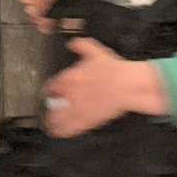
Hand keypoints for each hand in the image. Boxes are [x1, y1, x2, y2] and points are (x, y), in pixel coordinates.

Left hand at [45, 39, 168, 137]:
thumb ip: (81, 46)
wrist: (127, 84)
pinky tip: (61, 133)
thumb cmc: (114, 69)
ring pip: (59, 119)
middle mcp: (70, 95)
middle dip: (50, 108)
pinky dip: (64, 131)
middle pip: (53, 105)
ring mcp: (78, 109)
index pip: (51, 87)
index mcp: (70, 78)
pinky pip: (71, 129)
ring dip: (53, 122)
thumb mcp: (95, 51)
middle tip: (50, 110)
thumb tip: (72, 43)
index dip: (50, 91)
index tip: (50, 93)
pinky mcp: (87, 120)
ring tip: (51, 125)